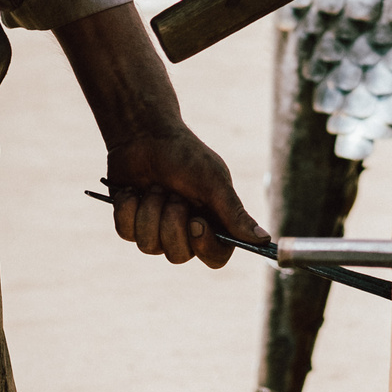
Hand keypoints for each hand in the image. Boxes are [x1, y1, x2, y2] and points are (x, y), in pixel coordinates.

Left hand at [104, 128, 268, 267]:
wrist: (144, 134)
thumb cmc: (185, 154)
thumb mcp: (213, 181)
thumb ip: (234, 213)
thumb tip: (264, 239)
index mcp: (211, 222)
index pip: (215, 257)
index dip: (205, 246)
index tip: (196, 222)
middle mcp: (184, 232)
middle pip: (178, 255)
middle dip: (172, 222)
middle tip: (174, 194)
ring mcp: (156, 230)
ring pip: (149, 246)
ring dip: (150, 210)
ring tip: (155, 187)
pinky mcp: (130, 224)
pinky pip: (127, 232)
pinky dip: (129, 207)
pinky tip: (133, 190)